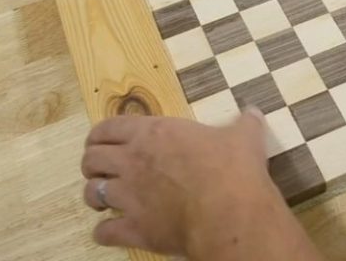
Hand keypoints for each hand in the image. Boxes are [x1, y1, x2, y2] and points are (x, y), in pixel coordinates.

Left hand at [81, 109, 322, 259]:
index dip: (99, 135)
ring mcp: (129, 197)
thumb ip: (245, 123)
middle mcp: (133, 162)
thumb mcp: (244, 136)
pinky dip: (104, 233)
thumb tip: (254, 112)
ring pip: (92, 194)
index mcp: (153, 133)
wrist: (230, 211)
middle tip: (103, 171)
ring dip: (95, 197)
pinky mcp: (134, 229)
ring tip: (104, 201)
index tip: (100, 141)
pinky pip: (104, 233)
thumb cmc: (234, 168)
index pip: (108, 128)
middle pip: (91, 159)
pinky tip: (111, 232)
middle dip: (93, 165)